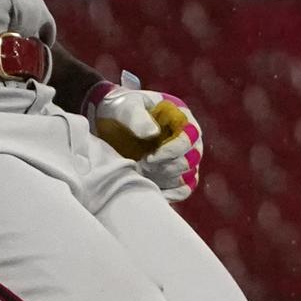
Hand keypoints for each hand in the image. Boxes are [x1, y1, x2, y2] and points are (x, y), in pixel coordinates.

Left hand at [86, 85, 202, 200]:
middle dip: (167, 167)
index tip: (150, 158)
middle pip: (191, 159)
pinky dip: (172, 194)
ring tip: (142, 174)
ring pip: (188, 176)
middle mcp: (187, 139)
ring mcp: (181, 158)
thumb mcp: (127, 106)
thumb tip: (153, 133)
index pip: (189, 138)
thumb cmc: (122, 108)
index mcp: (181, 118)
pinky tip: (154, 194)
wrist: (108, 122)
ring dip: (166, 180)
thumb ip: (138, 117)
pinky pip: (183, 189)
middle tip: (143, 166)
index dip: (173, 151)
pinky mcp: (173, 174)